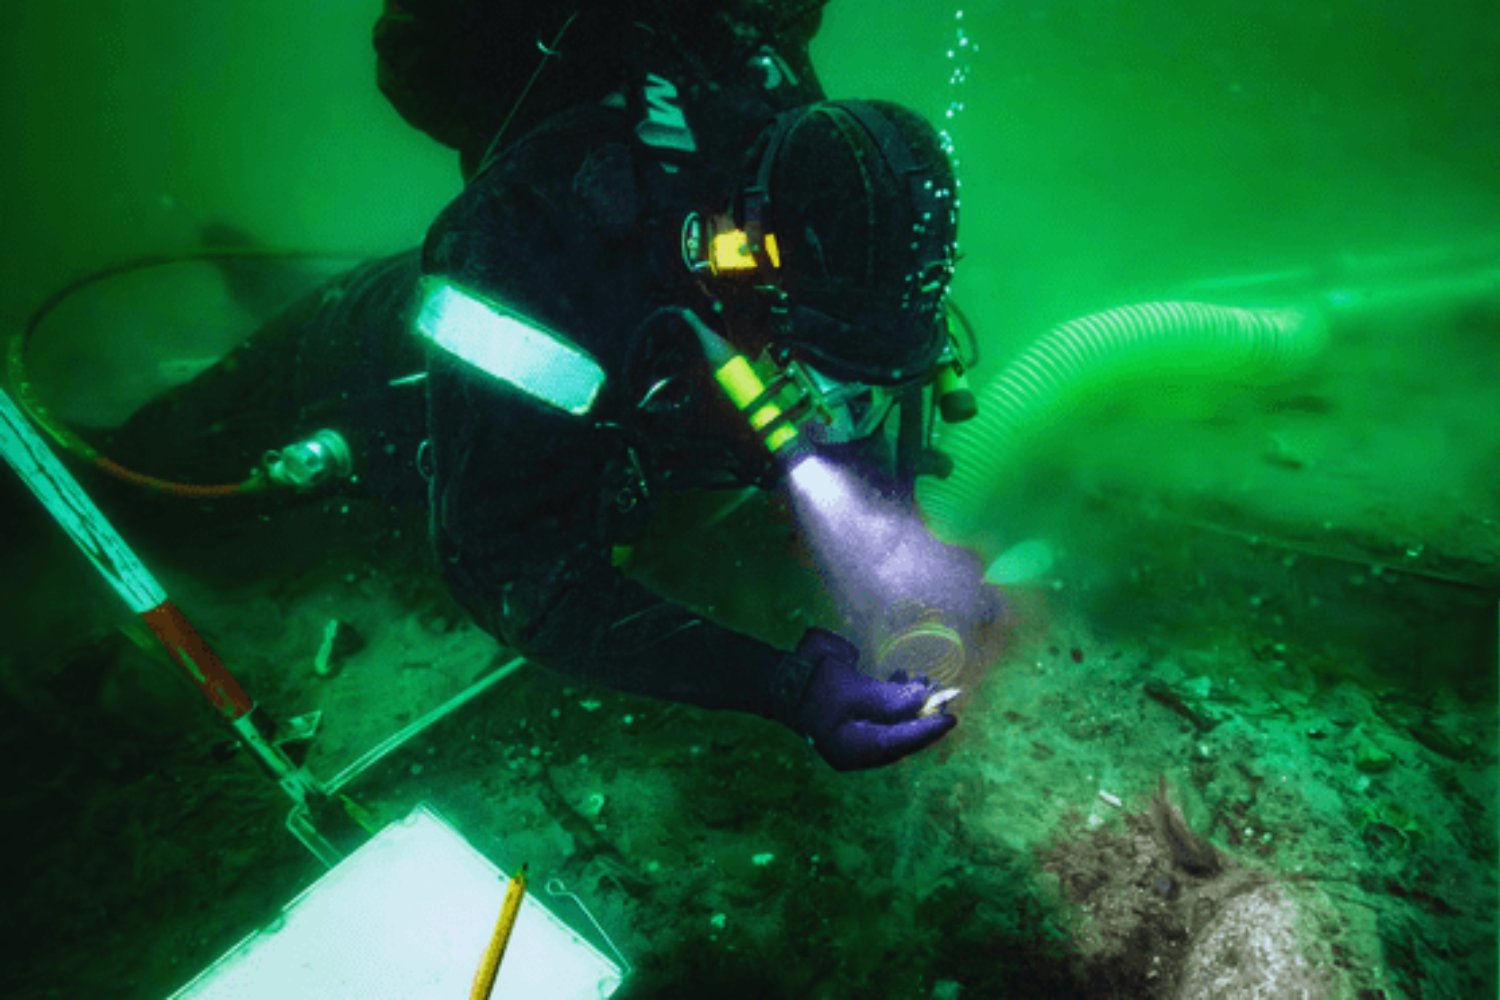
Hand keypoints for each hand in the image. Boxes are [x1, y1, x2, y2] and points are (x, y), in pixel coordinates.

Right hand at [781, 628, 956, 770]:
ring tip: (919, 677)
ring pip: (893, 724)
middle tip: (942, 694)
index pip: (899, 743)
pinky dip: (894, 697)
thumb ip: (890, 698)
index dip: (927, 730)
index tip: (952, 718)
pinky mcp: (852, 719)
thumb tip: (922, 697)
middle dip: (921, 714)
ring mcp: (853, 735)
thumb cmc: (813, 684)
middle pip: (900, 737)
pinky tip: (900, 676)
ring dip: (909, 702)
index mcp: (854, 749)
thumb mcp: (854, 690)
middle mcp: (856, 748)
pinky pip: (882, 714)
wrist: (779, 678)